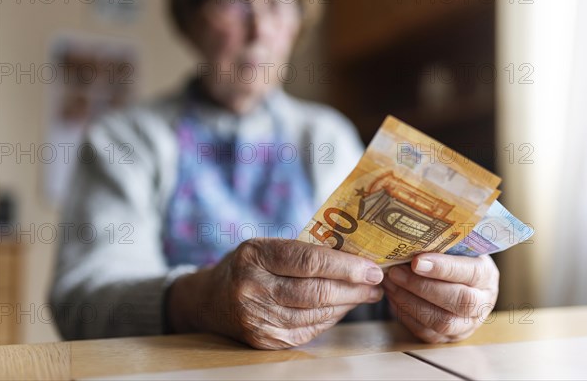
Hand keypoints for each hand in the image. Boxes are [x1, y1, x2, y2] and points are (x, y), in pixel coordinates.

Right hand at [168, 238, 383, 349]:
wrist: (210, 300)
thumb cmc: (246, 266)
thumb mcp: (265, 246)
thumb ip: (302, 250)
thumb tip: (353, 256)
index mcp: (255, 256)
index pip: (308, 261)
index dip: (345, 265)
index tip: (371, 267)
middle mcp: (253, 288)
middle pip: (316, 291)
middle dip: (353, 287)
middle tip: (376, 281)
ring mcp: (258, 319)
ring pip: (316, 314)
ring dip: (348, 304)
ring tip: (366, 293)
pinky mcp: (265, 340)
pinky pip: (309, 330)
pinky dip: (331, 318)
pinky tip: (343, 307)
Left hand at [382, 253, 498, 343]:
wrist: (456, 279)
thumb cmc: (452, 257)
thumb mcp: (454, 245)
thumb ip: (440, 244)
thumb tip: (411, 240)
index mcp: (487, 274)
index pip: (471, 273)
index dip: (443, 268)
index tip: (416, 261)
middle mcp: (482, 302)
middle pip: (458, 301)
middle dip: (422, 287)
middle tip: (395, 272)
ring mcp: (467, 324)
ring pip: (442, 321)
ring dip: (410, 302)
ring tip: (390, 284)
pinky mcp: (448, 337)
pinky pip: (427, 332)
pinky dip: (406, 315)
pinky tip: (393, 297)